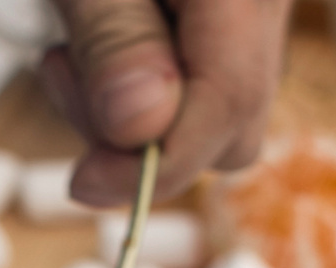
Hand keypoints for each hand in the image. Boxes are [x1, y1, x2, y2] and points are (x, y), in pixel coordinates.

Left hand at [41, 0, 293, 205]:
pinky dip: (146, 89)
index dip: (157, 164)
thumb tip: (143, 131)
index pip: (228, 103)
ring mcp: (259, 15)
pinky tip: (99, 46)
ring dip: (137, 119)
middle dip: (143, 143)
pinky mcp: (233, 25)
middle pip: (235, 124)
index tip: (85, 183)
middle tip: (65, 81)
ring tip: (72, 53)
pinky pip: (204, 86)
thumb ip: (115, 41)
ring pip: (220, 115)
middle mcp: (269, 3)